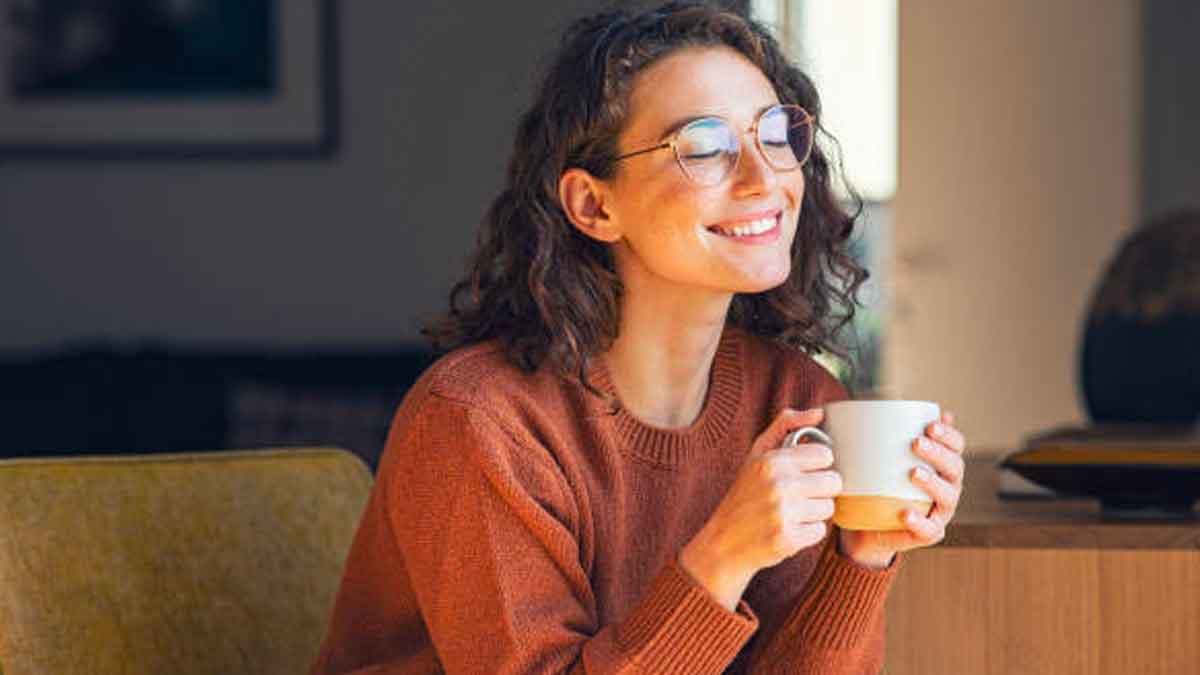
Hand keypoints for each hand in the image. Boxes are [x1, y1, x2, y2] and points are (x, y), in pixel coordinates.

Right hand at [680, 407, 841, 609]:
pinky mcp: (788, 540)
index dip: (817, 465)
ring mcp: (784, 514)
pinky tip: (788, 529)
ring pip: (829, 507)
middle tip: (798, 495)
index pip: (825, 455)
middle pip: (833, 482)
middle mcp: (778, 485)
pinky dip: (807, 532)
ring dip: (814, 512)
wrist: (723, 543)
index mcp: (772, 461)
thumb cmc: (744, 495)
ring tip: (791, 513)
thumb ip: (786, 426)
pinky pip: (820, 531)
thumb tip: (819, 412)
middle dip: (819, 489)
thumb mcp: (756, 455)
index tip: (802, 472)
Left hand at [838, 409, 965, 568]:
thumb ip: (882, 435)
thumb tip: (879, 404)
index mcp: (942, 466)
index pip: (955, 446)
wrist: (867, 527)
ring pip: (947, 497)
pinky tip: (905, 513)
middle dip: (938, 453)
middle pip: (954, 468)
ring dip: (933, 483)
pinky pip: (928, 529)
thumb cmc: (877, 485)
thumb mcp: (878, 459)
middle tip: (915, 443)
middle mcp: (948, 487)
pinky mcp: (927, 534)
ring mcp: (940, 512)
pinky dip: (918, 521)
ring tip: (913, 473)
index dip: (948, 435)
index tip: (929, 425)